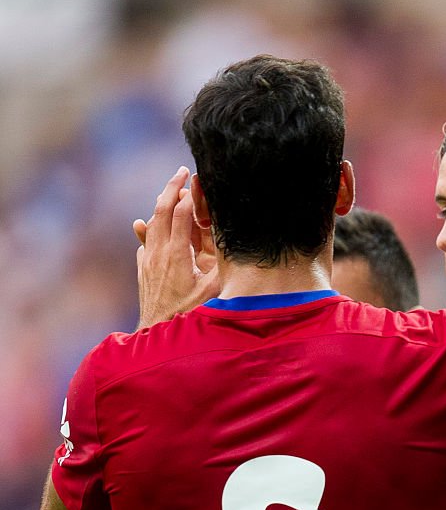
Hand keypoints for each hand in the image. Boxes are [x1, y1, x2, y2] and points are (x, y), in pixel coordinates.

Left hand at [134, 167, 219, 328]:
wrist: (158, 338)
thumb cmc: (190, 318)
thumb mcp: (213, 293)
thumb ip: (223, 268)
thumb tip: (239, 249)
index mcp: (178, 255)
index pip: (182, 214)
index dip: (190, 195)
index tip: (198, 180)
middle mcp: (158, 254)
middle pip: (162, 210)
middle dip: (172, 187)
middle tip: (182, 172)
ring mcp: (148, 262)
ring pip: (152, 223)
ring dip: (161, 205)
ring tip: (170, 192)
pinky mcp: (143, 272)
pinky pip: (144, 243)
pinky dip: (148, 229)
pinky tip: (146, 226)